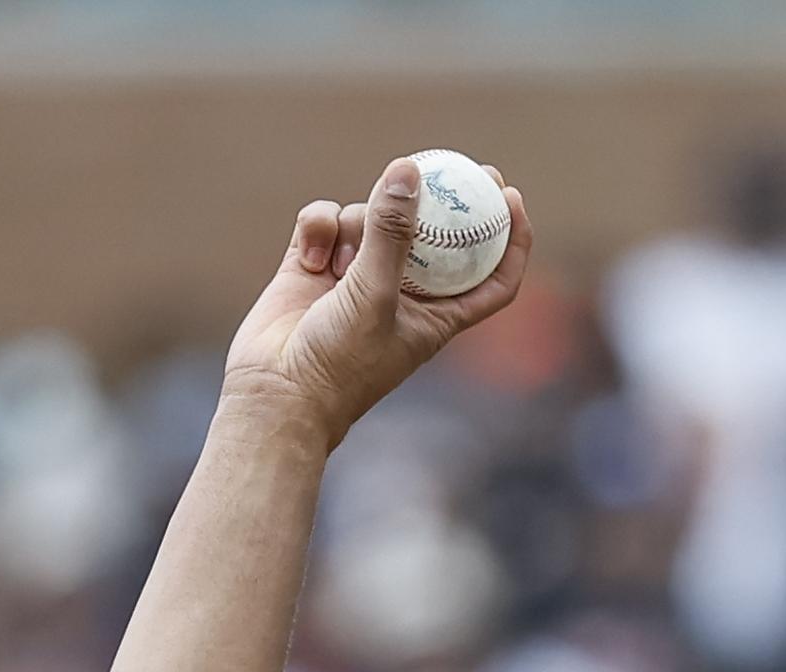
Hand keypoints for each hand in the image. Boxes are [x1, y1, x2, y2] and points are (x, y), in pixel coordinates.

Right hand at [221, 157, 533, 448]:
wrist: (275, 393)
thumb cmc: (340, 362)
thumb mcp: (374, 295)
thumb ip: (392, 233)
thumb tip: (409, 170)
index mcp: (438, 315)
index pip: (491, 277)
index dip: (508, 239)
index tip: (510, 196)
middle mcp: (402, 293)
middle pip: (432, 235)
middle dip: (439, 200)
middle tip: (450, 164)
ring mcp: (357, 276)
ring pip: (372, 219)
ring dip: (359, 224)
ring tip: (340, 261)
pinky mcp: (315, 264)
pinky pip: (327, 221)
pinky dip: (320, 227)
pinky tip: (310, 256)